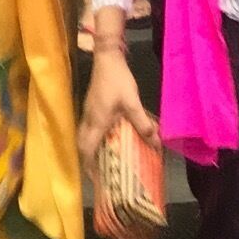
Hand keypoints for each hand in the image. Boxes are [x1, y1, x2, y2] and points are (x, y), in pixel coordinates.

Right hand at [78, 47, 159, 170]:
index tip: (96, 180)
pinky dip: (95, 138)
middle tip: (100, 173)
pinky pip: (90, 128)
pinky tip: (108, 138)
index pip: (86, 148)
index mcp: (96, 121)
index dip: (89, 166)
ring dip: (92, 149)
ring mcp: (89, 110)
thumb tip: (155, 143)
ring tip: (104, 160)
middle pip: (82, 144)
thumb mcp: (132, 102)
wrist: (107, 57)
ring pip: (85, 135)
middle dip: (89, 161)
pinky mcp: (92, 104)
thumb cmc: (117, 81)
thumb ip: (142, 123)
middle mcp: (89, 118)